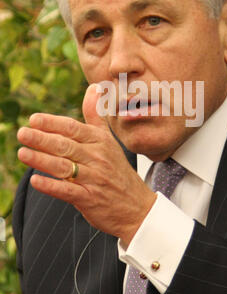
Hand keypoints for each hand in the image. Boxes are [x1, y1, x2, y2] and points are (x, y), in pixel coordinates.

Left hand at [17, 84, 155, 245]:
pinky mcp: (90, 199)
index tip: (34, 119)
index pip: (74, 129)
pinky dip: (52, 186)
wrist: (137, 206)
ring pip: (65, 167)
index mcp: (101, 142)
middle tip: (22, 133)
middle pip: (66, 146)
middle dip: (42, 139)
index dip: (53, 123)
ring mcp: (95, 179)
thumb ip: (96, 115)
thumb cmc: (117, 171)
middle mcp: (98, 158)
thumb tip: (93, 87)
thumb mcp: (109, 140)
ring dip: (42, 160)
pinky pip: (69, 191)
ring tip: (22, 153)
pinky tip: (36, 180)